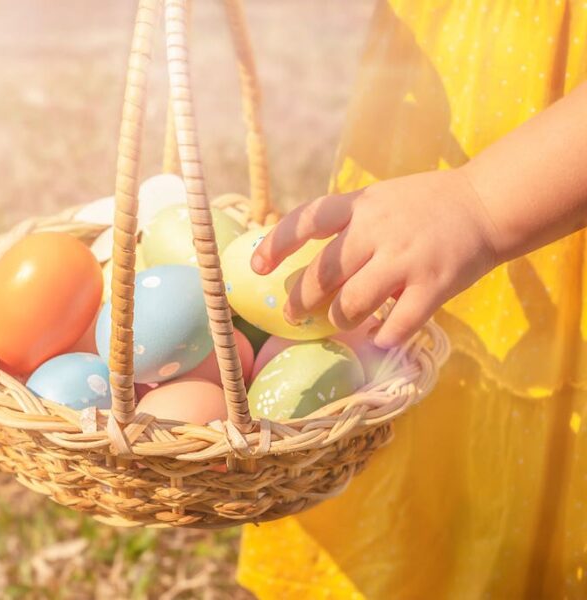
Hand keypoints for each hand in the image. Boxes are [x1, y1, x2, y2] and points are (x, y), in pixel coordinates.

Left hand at [250, 168, 499, 347]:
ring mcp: (406, 258)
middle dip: (301, 302)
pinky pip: (399, 323)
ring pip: (353, 304)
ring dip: (340, 320)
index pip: (306, 220)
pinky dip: (385, 338)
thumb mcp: (377, 200)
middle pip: (323, 274)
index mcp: (359, 206)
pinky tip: (381, 340)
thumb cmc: (423, 205)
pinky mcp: (435, 284)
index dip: (276, 244)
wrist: (485, 204)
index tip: (256, 268)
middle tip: (295, 316)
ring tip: (341, 323)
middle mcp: (378, 230)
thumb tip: (302, 260)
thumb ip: (345, 224)